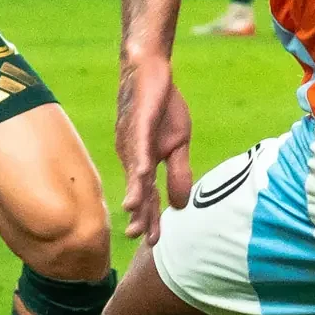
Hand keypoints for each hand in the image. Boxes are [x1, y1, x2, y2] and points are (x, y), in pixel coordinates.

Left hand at [116, 50, 192, 243]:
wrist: (150, 71)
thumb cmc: (162, 107)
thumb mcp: (178, 144)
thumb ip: (179, 173)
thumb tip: (182, 205)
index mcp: (144, 163)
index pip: (148, 197)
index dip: (151, 218)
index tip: (154, 242)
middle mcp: (134, 156)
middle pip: (138, 189)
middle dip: (140, 213)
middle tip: (138, 238)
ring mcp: (135, 140)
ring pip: (135, 170)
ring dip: (135, 190)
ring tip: (133, 211)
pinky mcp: (140, 121)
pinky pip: (140, 142)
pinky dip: (141, 158)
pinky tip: (143, 173)